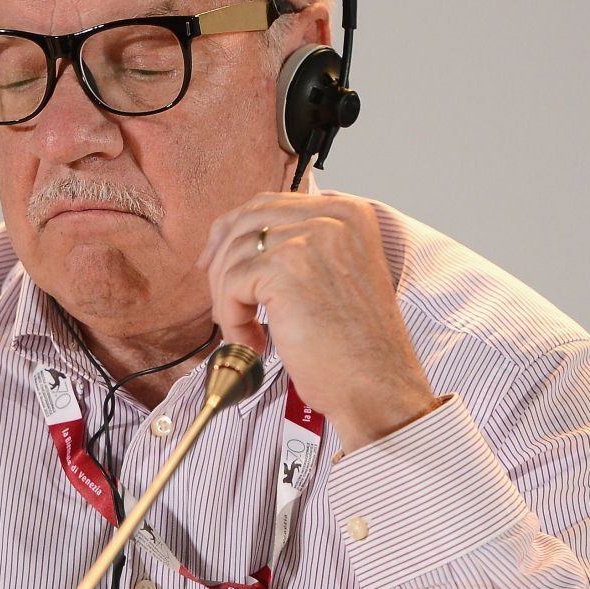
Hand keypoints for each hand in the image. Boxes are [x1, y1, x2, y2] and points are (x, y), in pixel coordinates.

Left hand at [197, 193, 437, 454]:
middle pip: (244, 224)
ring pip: (232, 257)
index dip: (231, 233)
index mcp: (348, 213)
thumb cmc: (353, 344)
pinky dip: (232, 318)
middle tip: (222, 304)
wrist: (375, 384)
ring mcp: (310, 238)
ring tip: (248, 334)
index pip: (267, 204)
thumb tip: (233, 240)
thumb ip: (298, 247)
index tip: (213, 263)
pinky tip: (254, 342)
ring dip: (227, 301)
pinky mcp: (286, 268)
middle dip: (221, 265)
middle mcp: (333, 216)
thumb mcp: (333, 275)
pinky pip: (231, 285)